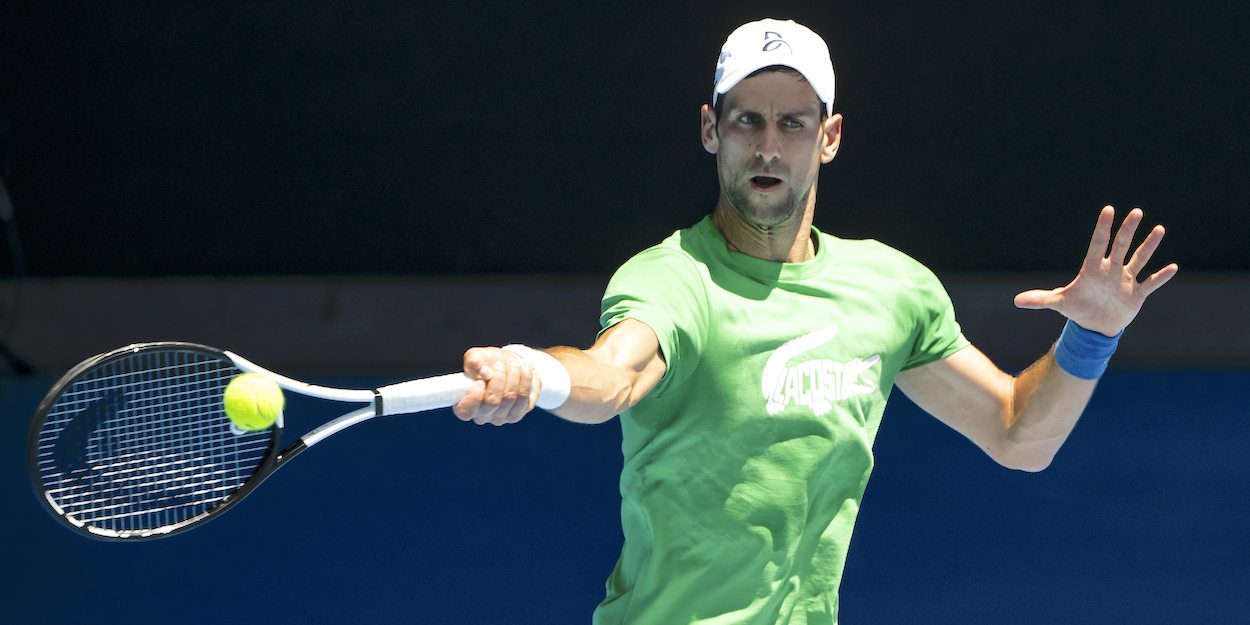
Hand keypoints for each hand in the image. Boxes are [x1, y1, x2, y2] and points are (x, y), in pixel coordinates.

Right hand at [452, 347, 538, 425]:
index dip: (474, 397)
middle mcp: (482, 416)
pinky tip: (524, 368)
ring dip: (513, 375)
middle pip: (492, 402)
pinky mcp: (517, 414)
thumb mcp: (476, 356)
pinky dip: (525, 379)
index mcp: (465, 405)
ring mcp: (500, 418)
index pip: (465, 412)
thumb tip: (484, 372)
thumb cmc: (487, 363)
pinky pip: (523, 397)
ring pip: (509, 398)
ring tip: (512, 363)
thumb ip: (474, 362)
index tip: (480, 380)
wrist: (509, 365)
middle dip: (499, 378)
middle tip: (500, 364)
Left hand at [1014, 206, 1177, 336]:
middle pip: (1120, 246)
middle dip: (1128, 230)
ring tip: (1159, 229)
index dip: (1102, 228)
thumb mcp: (1059, 303)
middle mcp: (1111, 270)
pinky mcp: (1137, 294)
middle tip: (1136, 212)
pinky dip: (1161, 277)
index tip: (1108, 209)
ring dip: (1149, 246)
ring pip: (1139, 259)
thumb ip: (1040, 299)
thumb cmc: (1077, 308)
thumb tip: (1016, 301)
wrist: (1095, 326)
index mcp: (1092, 269)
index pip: (1097, 244)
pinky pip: (1151, 283)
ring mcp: (1126, 280)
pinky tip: (1173, 267)